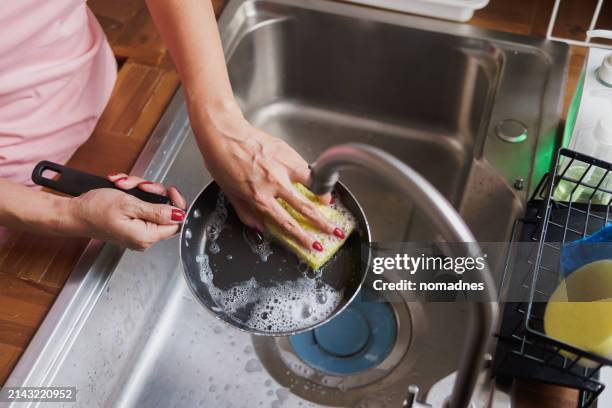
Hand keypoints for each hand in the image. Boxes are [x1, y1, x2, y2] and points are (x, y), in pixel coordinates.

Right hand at [67, 175, 186, 250]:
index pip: (176, 223)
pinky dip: (133, 193)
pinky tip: (122, 188)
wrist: (73, 213)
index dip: (176, 204)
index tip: (170, 191)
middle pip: (164, 211)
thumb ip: (158, 211)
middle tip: (142, 186)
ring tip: (125, 185)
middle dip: (154, 192)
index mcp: (146, 236)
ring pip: (152, 204)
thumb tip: (179, 215)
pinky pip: (141, 205)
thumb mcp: (129, 205)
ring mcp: (137, 230)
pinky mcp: (131, 223)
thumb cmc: (95, 210)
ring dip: (141, 189)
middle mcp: (144, 237)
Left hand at [196, 113, 334, 250]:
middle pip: (305, 208)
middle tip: (333, 231)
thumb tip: (259, 227)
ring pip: (312, 184)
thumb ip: (246, 212)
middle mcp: (275, 184)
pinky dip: (312, 175)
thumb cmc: (221, 160)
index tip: (312, 244)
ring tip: (329, 203)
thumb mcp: (229, 193)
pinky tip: (315, 179)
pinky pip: (305, 167)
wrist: (223, 132)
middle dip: (322, 223)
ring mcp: (284, 166)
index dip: (302, 236)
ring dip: (324, 196)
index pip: (286, 222)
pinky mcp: (288, 152)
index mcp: (259, 197)